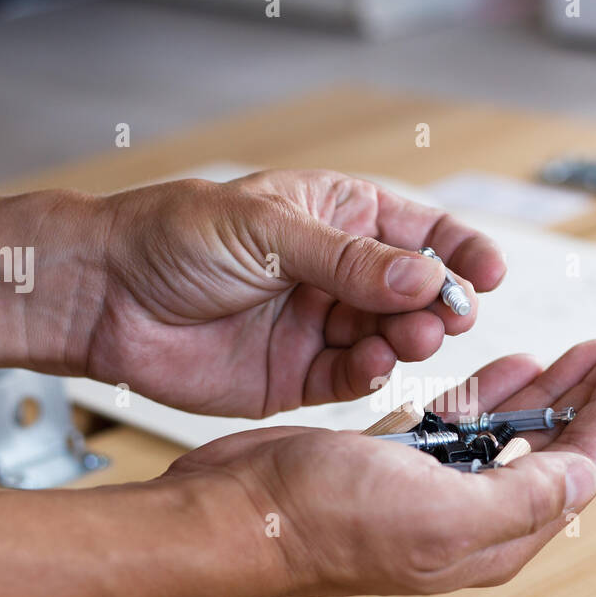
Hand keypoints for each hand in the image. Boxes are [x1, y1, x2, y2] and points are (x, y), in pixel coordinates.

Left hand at [88, 170, 506, 416]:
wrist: (105, 298)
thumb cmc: (172, 238)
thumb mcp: (268, 229)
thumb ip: (349, 260)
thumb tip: (426, 274)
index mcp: (337, 218)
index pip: (419, 232)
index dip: (460, 251)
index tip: (489, 273)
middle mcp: (336, 274)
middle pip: (416, 292)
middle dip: (439, 303)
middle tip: (445, 315)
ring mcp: (319, 326)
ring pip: (391, 337)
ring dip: (410, 339)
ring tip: (409, 338)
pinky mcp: (297, 377)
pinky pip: (353, 379)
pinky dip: (371, 374)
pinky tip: (373, 365)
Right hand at [161, 340, 595, 596]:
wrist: (239, 513)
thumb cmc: (322, 519)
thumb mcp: (440, 512)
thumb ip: (523, 498)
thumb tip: (586, 476)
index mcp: (492, 539)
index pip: (581, 469)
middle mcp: (470, 521)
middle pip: (554, 452)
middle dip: (592, 399)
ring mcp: (432, 493)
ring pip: (510, 436)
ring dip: (546, 392)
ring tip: (579, 353)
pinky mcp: (395, 467)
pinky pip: (460, 427)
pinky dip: (487, 394)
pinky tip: (507, 370)